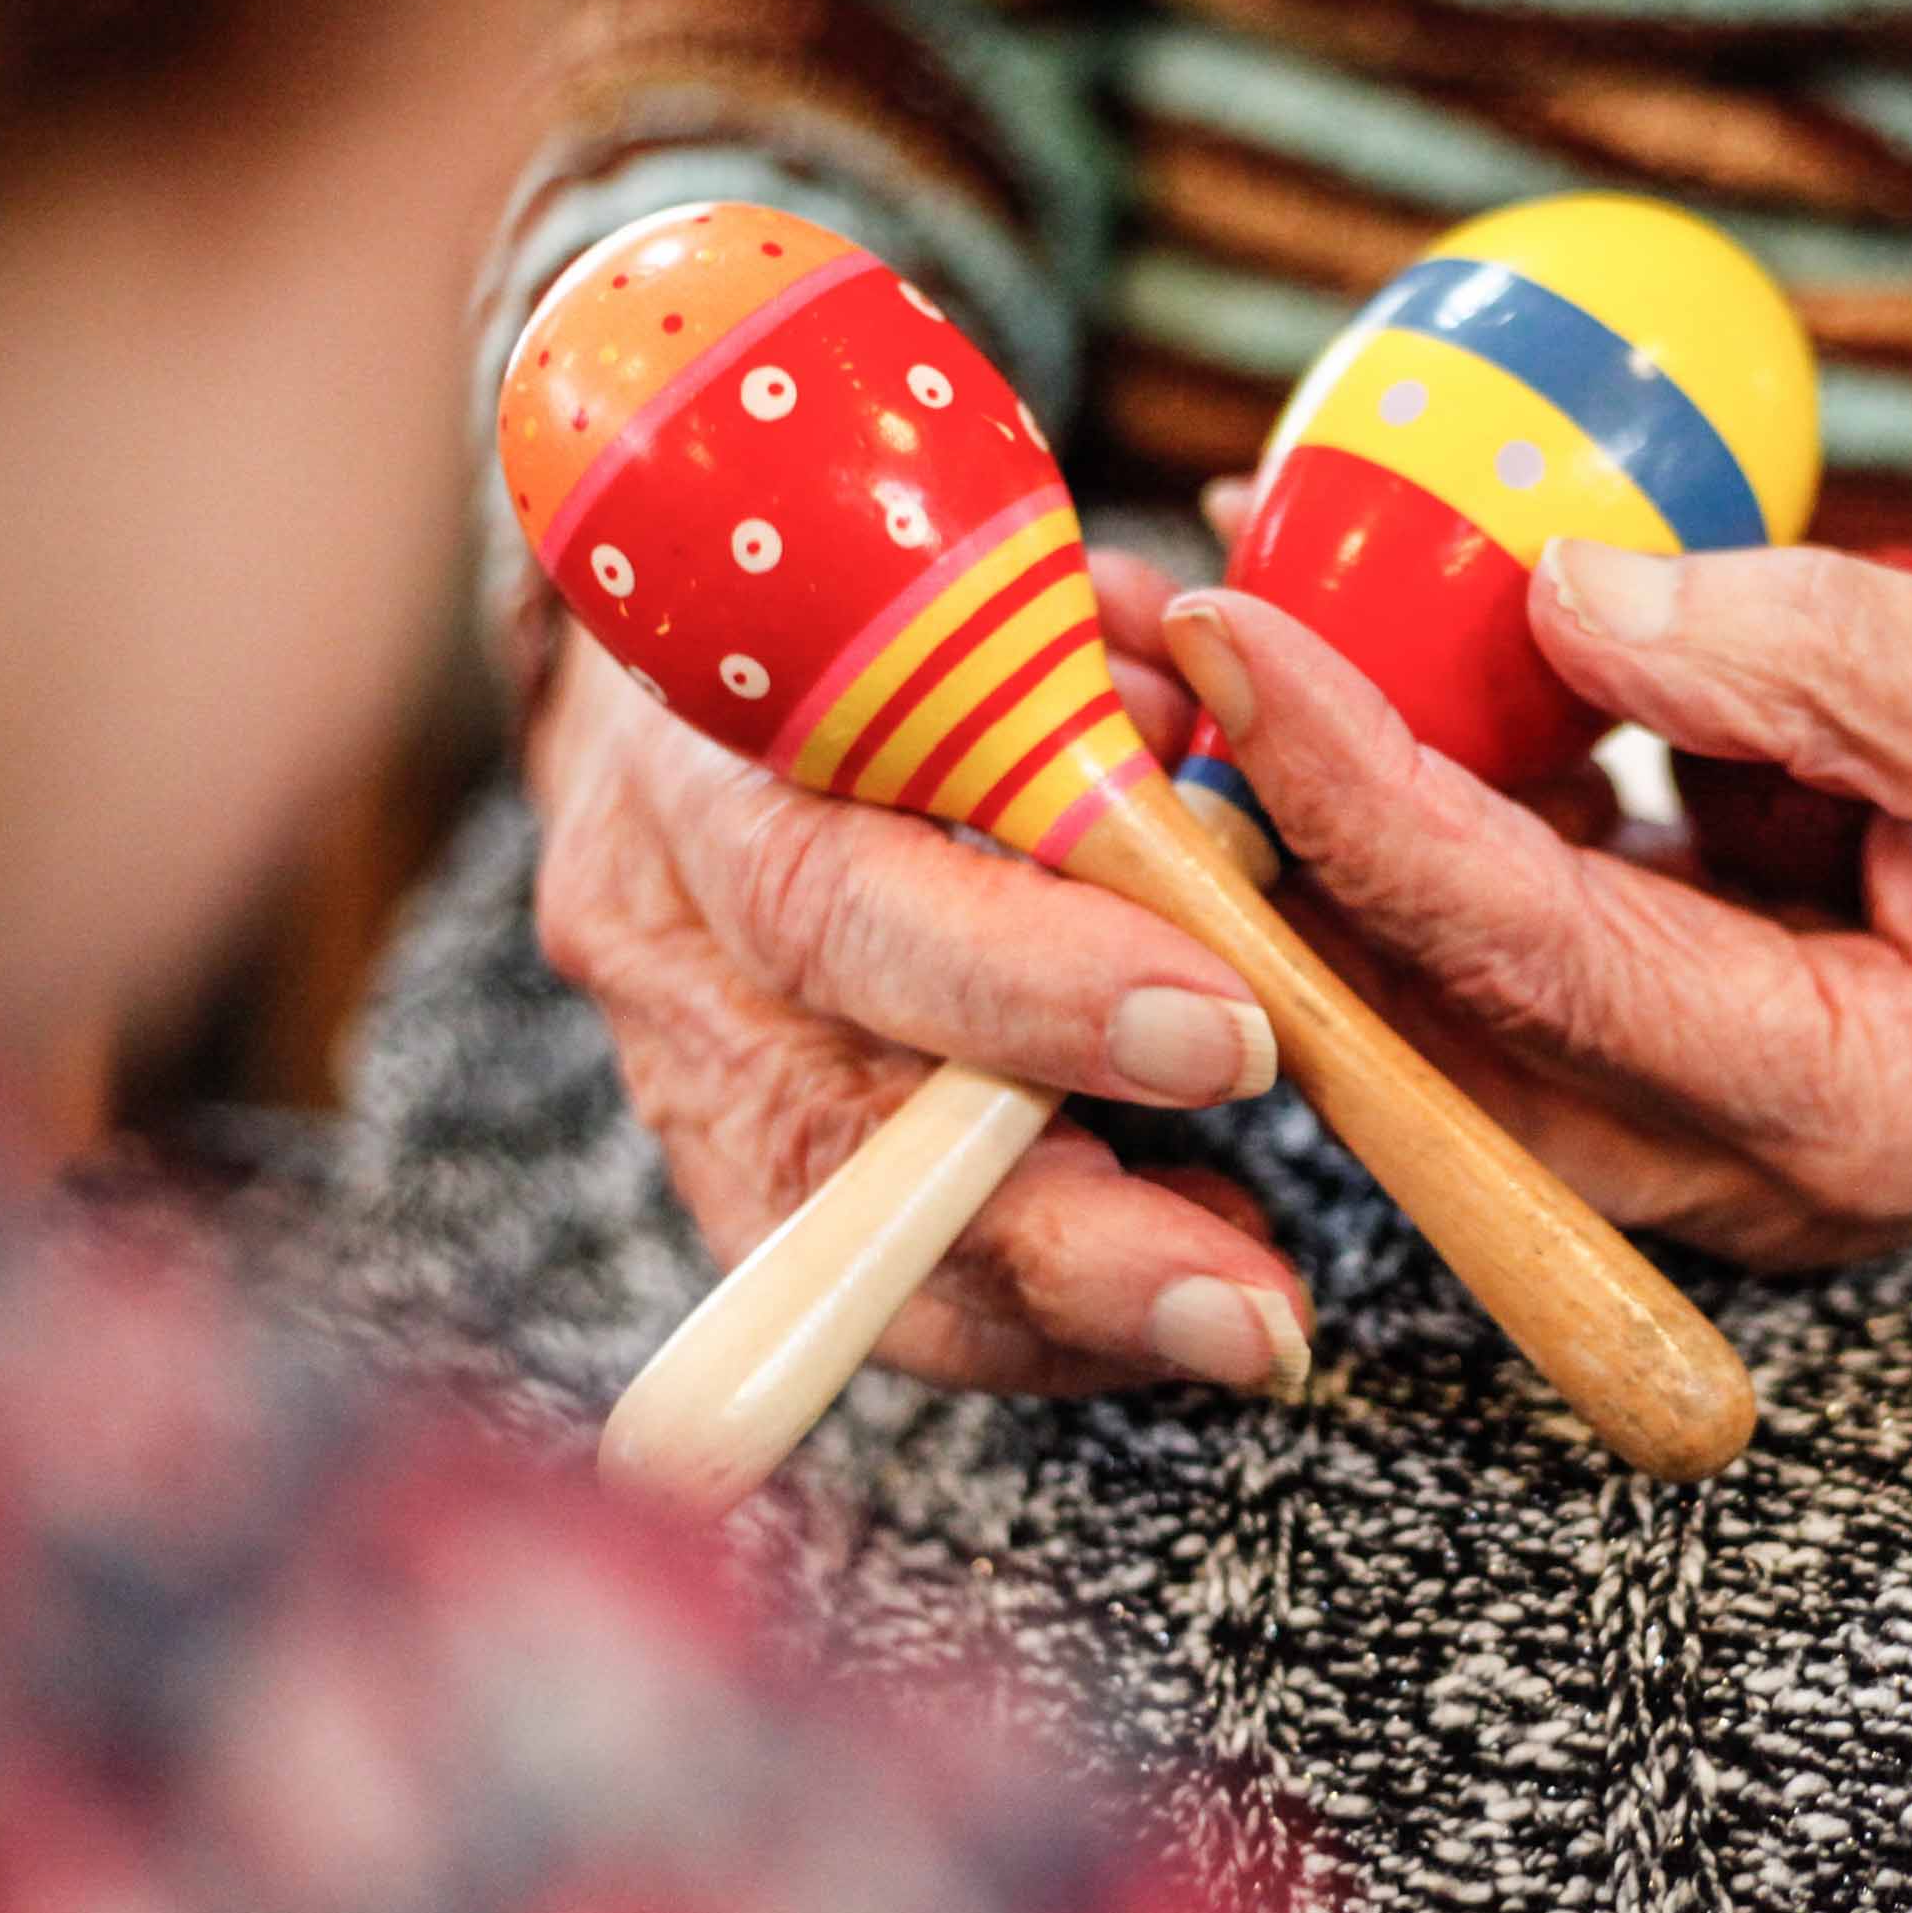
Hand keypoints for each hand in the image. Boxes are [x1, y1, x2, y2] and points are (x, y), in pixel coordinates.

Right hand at [523, 549, 1311, 1395]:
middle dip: (1066, 1234)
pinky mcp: (718, 1158)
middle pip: (833, 1130)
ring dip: (1066, 1312)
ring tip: (1243, 1321)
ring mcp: (674, 1061)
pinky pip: (871, 1289)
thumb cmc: (869, 612)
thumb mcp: (969, 589)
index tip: (1226, 1037)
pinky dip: (1036, 1322)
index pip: (841, 898)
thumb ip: (1100, 672)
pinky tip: (1171, 1310)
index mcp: (709, 760)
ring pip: (848, 1245)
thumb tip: (1242, 746)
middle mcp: (663, 929)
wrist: (696, 655)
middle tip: (1248, 1300)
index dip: (1030, 986)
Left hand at [1161, 539, 1911, 1269]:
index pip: (1527, 958)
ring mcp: (1694, 1123)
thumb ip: (1799, 654)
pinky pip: (1502, 938)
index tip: (1229, 633)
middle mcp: (1734, 1163)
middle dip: (1263, 835)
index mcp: (1842, 1109)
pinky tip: (1349, 657)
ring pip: (1438, 988)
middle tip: (1143, 635)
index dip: (1356, 794)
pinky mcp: (1674, 1047)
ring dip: (1315, 819)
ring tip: (1210, 620)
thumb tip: (1548, 592)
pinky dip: (1422, 808)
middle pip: (1426, 1016)